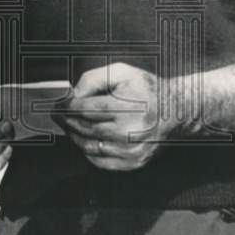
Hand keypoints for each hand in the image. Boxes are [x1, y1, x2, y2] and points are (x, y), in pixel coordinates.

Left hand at [53, 63, 173, 170]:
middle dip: (66, 121)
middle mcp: (131, 131)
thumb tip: (73, 94)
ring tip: (68, 126)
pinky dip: (87, 152)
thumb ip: (94, 79)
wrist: (176, 111)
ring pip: (89, 146)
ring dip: (74, 136)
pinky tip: (84, 139)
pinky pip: (101, 162)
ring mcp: (132, 149)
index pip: (86, 109)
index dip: (67, 106)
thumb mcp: (122, 72)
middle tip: (58, 114)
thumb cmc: (148, 90)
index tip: (58, 104)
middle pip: (85, 128)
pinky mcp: (134, 162)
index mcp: (128, 106)